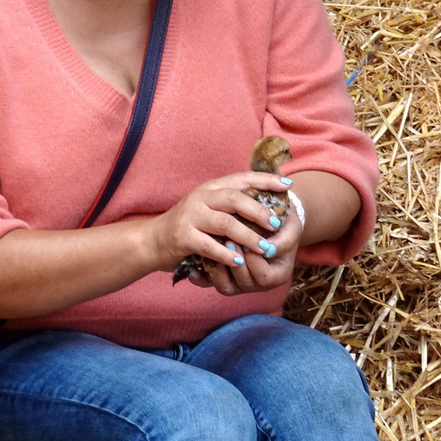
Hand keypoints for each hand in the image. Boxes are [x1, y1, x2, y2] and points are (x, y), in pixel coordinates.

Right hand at [148, 170, 298, 285]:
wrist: (152, 241)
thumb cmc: (187, 226)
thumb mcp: (208, 208)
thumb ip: (230, 205)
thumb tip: (267, 205)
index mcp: (210, 188)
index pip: (242, 178)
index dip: (266, 180)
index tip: (288, 184)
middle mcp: (200, 197)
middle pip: (234, 198)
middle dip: (259, 211)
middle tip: (277, 225)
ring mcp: (190, 216)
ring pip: (225, 223)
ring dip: (248, 236)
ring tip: (264, 248)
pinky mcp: (183, 236)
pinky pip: (209, 245)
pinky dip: (226, 254)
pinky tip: (239, 262)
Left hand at [190, 205, 301, 295]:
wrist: (269, 220)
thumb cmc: (283, 222)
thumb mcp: (291, 227)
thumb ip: (284, 240)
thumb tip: (269, 249)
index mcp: (277, 274)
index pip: (264, 277)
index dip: (255, 261)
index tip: (248, 243)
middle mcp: (258, 283)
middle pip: (244, 282)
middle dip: (235, 262)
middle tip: (229, 241)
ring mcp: (240, 281)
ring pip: (225, 285)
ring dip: (218, 268)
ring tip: (214, 247)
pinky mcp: (224, 276)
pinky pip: (210, 283)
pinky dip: (202, 277)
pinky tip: (195, 268)